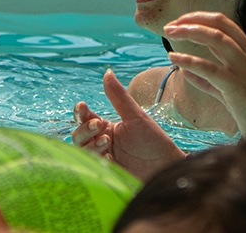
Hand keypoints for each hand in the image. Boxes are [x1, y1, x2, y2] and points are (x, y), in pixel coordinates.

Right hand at [71, 69, 185, 179]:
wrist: (167, 167)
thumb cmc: (154, 140)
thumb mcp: (135, 117)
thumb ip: (119, 97)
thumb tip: (107, 72)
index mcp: (107, 127)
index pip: (85, 118)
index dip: (80, 112)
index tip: (82, 106)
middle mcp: (102, 142)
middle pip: (78, 135)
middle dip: (84, 129)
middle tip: (99, 125)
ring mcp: (103, 158)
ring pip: (82, 150)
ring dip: (91, 144)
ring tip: (106, 142)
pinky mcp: (107, 173)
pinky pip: (92, 167)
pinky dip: (97, 160)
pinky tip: (109, 159)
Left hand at [163, 11, 245, 135]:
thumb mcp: (232, 90)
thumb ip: (209, 81)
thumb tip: (186, 72)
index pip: (224, 24)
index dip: (200, 19)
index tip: (181, 22)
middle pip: (219, 24)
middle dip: (192, 19)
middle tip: (171, 25)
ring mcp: (244, 68)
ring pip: (215, 37)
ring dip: (189, 31)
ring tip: (169, 33)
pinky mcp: (236, 85)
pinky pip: (207, 67)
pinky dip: (188, 59)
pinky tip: (174, 58)